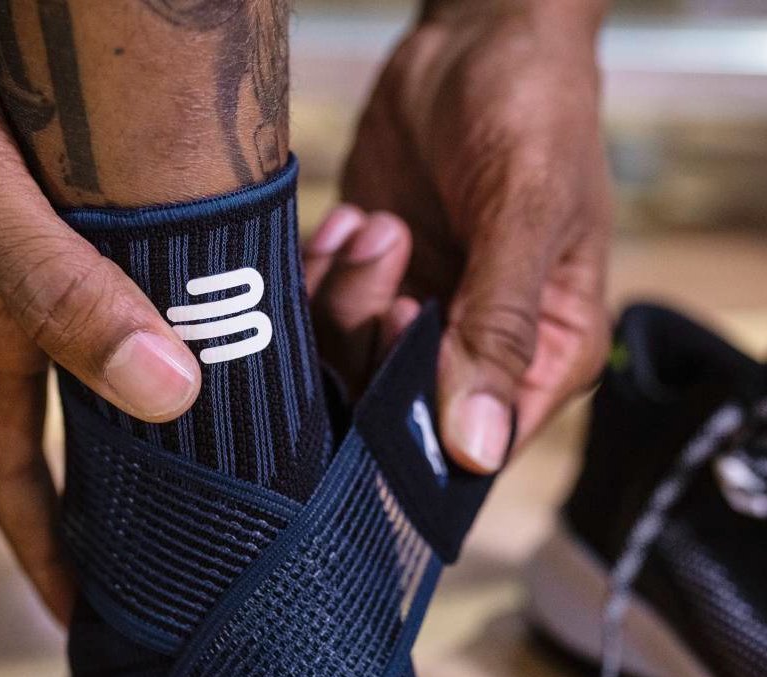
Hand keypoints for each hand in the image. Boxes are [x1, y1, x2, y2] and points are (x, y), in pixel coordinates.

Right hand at [0, 0, 200, 623]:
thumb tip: (170, 397)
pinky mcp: (86, 179)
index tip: (90, 615)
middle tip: (226, 524)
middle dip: (152, 479)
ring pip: (143, 339)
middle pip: (98, 420)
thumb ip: (52, 285)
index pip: (16, 470)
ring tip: (271, 410)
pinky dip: (209, 279)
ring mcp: (58, 242)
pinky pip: (162, 256)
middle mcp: (31, 296)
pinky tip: (257, 276)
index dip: (47, 552)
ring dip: (203, 371)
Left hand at [339, 0, 611, 471]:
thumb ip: (499, 328)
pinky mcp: (369, 290)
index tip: (394, 351)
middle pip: (398, 413)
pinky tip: (353, 220)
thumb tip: (477, 449)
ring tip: (379, 225)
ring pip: (347, 367)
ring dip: (346, 297)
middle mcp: (479, 355)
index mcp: (546, 354)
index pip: (480, 448)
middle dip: (375, 345)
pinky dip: (320, 275)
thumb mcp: (527, 211)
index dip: (420, 428)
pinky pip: (317, 321)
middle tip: (388, 259)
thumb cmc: (531, 107)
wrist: (476, 36)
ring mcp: (417, 324)